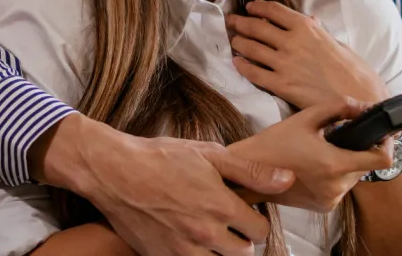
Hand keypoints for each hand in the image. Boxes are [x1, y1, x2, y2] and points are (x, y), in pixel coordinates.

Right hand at [33, 114, 295, 255]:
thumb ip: (252, 172)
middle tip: (226, 221)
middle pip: (245, 252)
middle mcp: (206, 233)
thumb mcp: (210, 155)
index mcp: (221, 206)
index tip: (244, 210)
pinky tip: (187, 236)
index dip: (255, 219)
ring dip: (219, 249)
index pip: (260, 229)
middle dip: (241, 238)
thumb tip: (288, 179)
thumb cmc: (160, 158)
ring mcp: (184, 250)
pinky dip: (196, 253)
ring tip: (207, 229)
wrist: (114, 172)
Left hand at [228, 0, 388, 109]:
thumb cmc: (355, 72)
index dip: (258, 7)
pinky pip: (254, 74)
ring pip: (252, 49)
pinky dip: (243, 67)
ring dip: (239, 43)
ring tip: (233, 41)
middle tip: (230, 21)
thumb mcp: (339, 44)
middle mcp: (292, 42)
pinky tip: (237, 63)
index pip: (275, 11)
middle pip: (257, 27)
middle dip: (241, 23)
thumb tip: (310, 20)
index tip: (250, 8)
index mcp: (307, 28)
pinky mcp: (282, 86)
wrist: (360, 99)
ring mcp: (285, 64)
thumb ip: (320, 32)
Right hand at [228, 98, 394, 211]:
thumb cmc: (274, 143)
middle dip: (360, 149)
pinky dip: (336, 174)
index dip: (386, 143)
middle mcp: (336, 187)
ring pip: (355, 176)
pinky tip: (317, 164)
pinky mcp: (325, 207)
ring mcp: (331, 200)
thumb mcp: (306, 117)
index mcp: (334, 165)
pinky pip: (342, 187)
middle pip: (367, 166)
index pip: (381, 160)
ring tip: (324, 149)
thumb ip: (340, 107)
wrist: (249, 174)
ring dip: (348, 161)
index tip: (379, 133)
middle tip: (339, 135)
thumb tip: (364, 106)